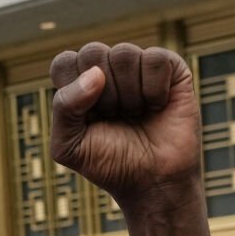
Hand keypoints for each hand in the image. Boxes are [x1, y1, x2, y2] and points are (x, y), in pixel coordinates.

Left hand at [49, 43, 201, 203]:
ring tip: (137, 114)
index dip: (74, 91)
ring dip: (129, 94)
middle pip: (92, 52)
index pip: (64, 62)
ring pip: (124, 53)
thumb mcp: (68, 147)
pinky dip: (154, 89)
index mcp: (78, 83)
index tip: (87, 119)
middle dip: (102, 95)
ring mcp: (138, 66)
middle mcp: (107, 69)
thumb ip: (64, 108)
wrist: (154, 183)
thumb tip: (95, 74)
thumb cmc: (110, 164)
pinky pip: (155, 59)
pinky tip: (158, 106)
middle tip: (115, 117)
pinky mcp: (170, 68)